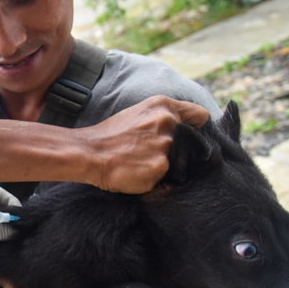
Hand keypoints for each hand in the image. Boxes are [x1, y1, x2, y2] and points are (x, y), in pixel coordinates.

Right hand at [84, 96, 209, 193]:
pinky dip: (155, 180)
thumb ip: (164, 118)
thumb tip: (188, 129)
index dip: (197, 127)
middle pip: (191, 144)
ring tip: (142, 164)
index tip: (191, 135)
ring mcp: (165, 147)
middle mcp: (169, 124)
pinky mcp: (160, 168)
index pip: (200, 116)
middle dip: (177, 150)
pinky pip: (166, 179)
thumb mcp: (138, 113)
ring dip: (165, 166)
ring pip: (179, 163)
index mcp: (163, 107)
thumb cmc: (110, 135)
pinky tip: (138, 174)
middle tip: (152, 153)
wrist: (88, 152)